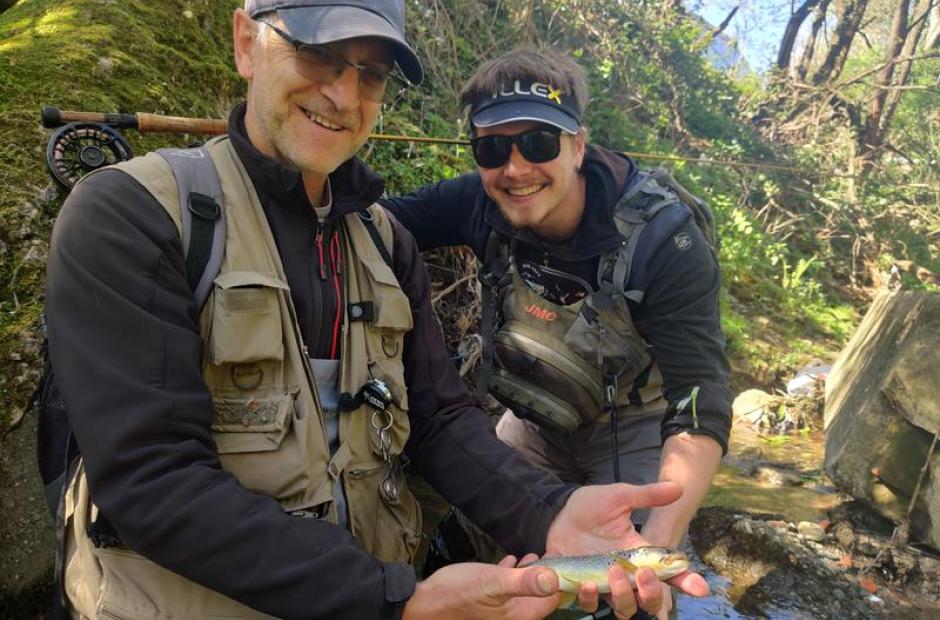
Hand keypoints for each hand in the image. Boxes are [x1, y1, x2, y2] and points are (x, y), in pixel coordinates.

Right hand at [402, 554, 560, 619]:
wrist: (422, 604)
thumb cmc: (455, 594)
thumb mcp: (492, 583)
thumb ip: (523, 582)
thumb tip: (554, 579)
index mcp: (519, 616)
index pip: (552, 600)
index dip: (560, 579)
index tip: (561, 559)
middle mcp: (512, 618)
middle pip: (539, 597)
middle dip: (546, 576)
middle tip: (550, 554)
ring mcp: (499, 613)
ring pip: (522, 592)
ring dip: (529, 575)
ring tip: (534, 556)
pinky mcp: (486, 605)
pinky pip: (506, 591)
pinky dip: (511, 576)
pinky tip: (510, 562)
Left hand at [545, 482, 708, 616]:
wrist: (556, 512)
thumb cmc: (590, 506)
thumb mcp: (619, 496)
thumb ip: (646, 495)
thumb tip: (678, 487)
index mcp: (639, 553)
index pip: (668, 572)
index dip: (686, 581)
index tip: (700, 587)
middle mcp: (625, 573)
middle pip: (650, 600)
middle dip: (652, 594)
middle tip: (643, 575)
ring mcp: (604, 582)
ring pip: (624, 608)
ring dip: (623, 596)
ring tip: (611, 572)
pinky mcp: (581, 586)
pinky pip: (591, 605)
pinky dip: (590, 599)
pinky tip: (585, 583)